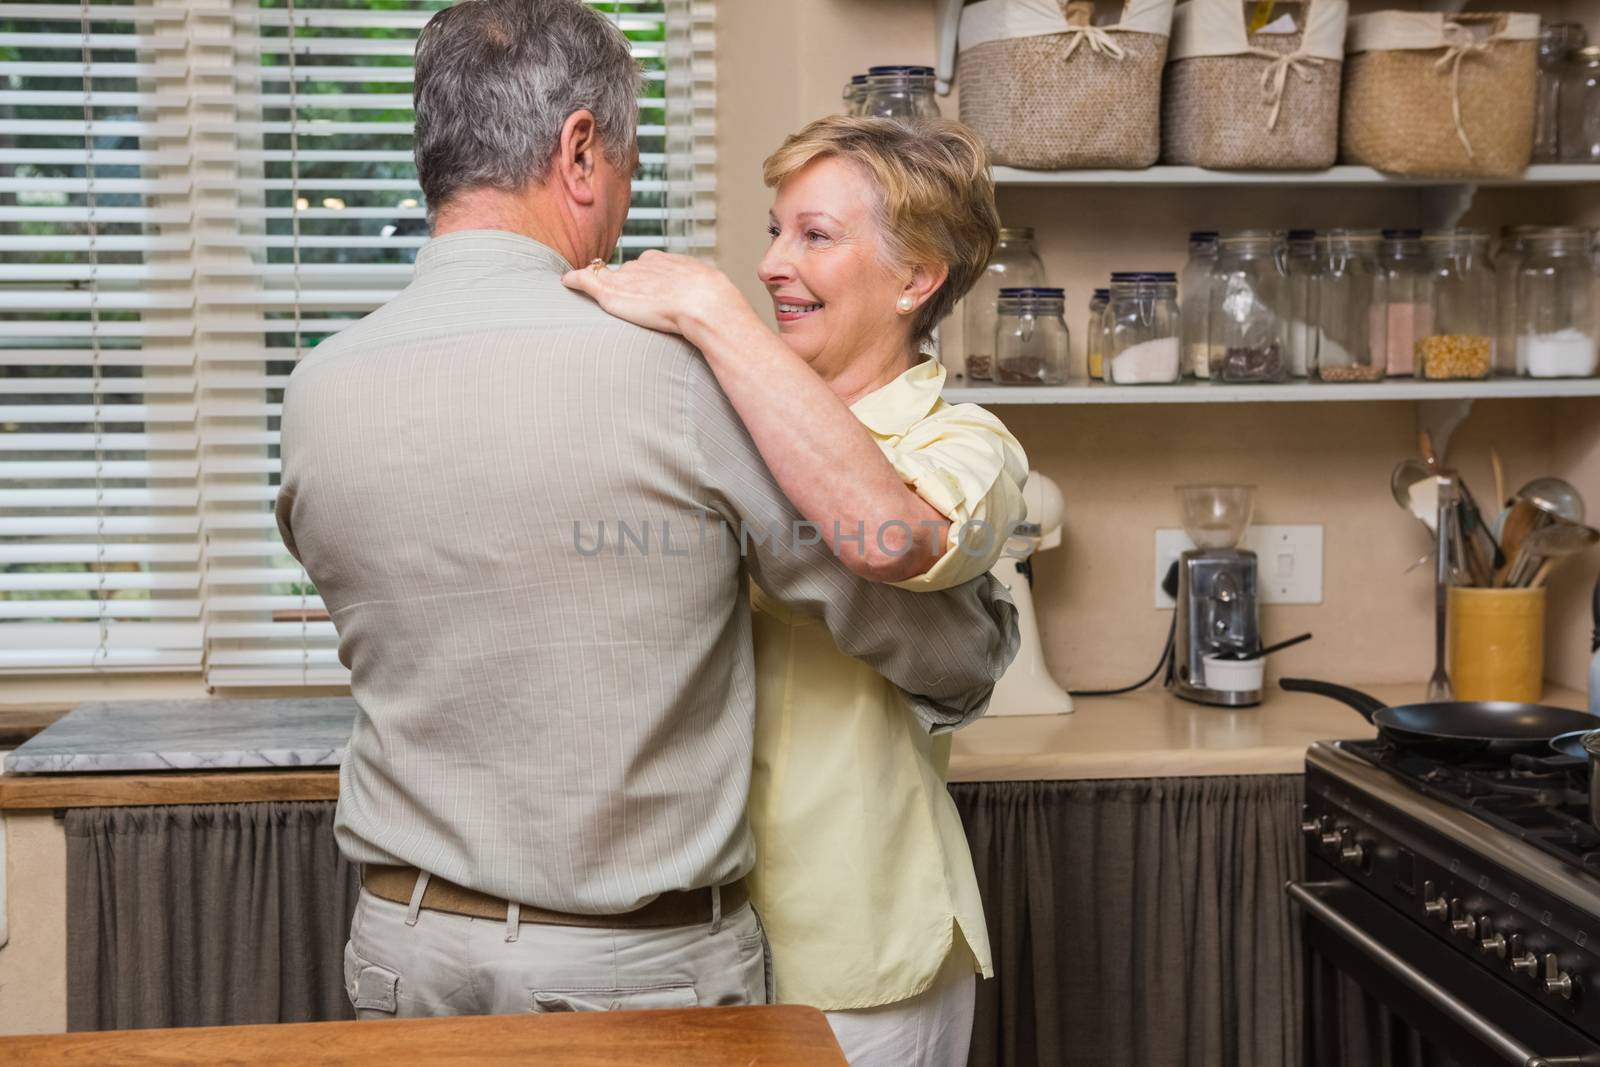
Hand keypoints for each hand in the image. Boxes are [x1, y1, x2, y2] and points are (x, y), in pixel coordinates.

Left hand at [561, 250, 745, 338]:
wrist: (704, 304)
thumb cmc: (714, 304)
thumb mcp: (712, 291)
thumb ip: (704, 296)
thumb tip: (715, 304)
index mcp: (668, 262)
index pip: (649, 266)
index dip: (645, 280)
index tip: (643, 290)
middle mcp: (644, 264)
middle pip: (628, 272)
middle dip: (624, 283)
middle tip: (625, 300)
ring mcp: (627, 277)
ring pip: (609, 278)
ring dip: (601, 284)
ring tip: (589, 289)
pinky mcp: (611, 291)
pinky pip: (586, 280)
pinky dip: (575, 280)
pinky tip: (566, 282)